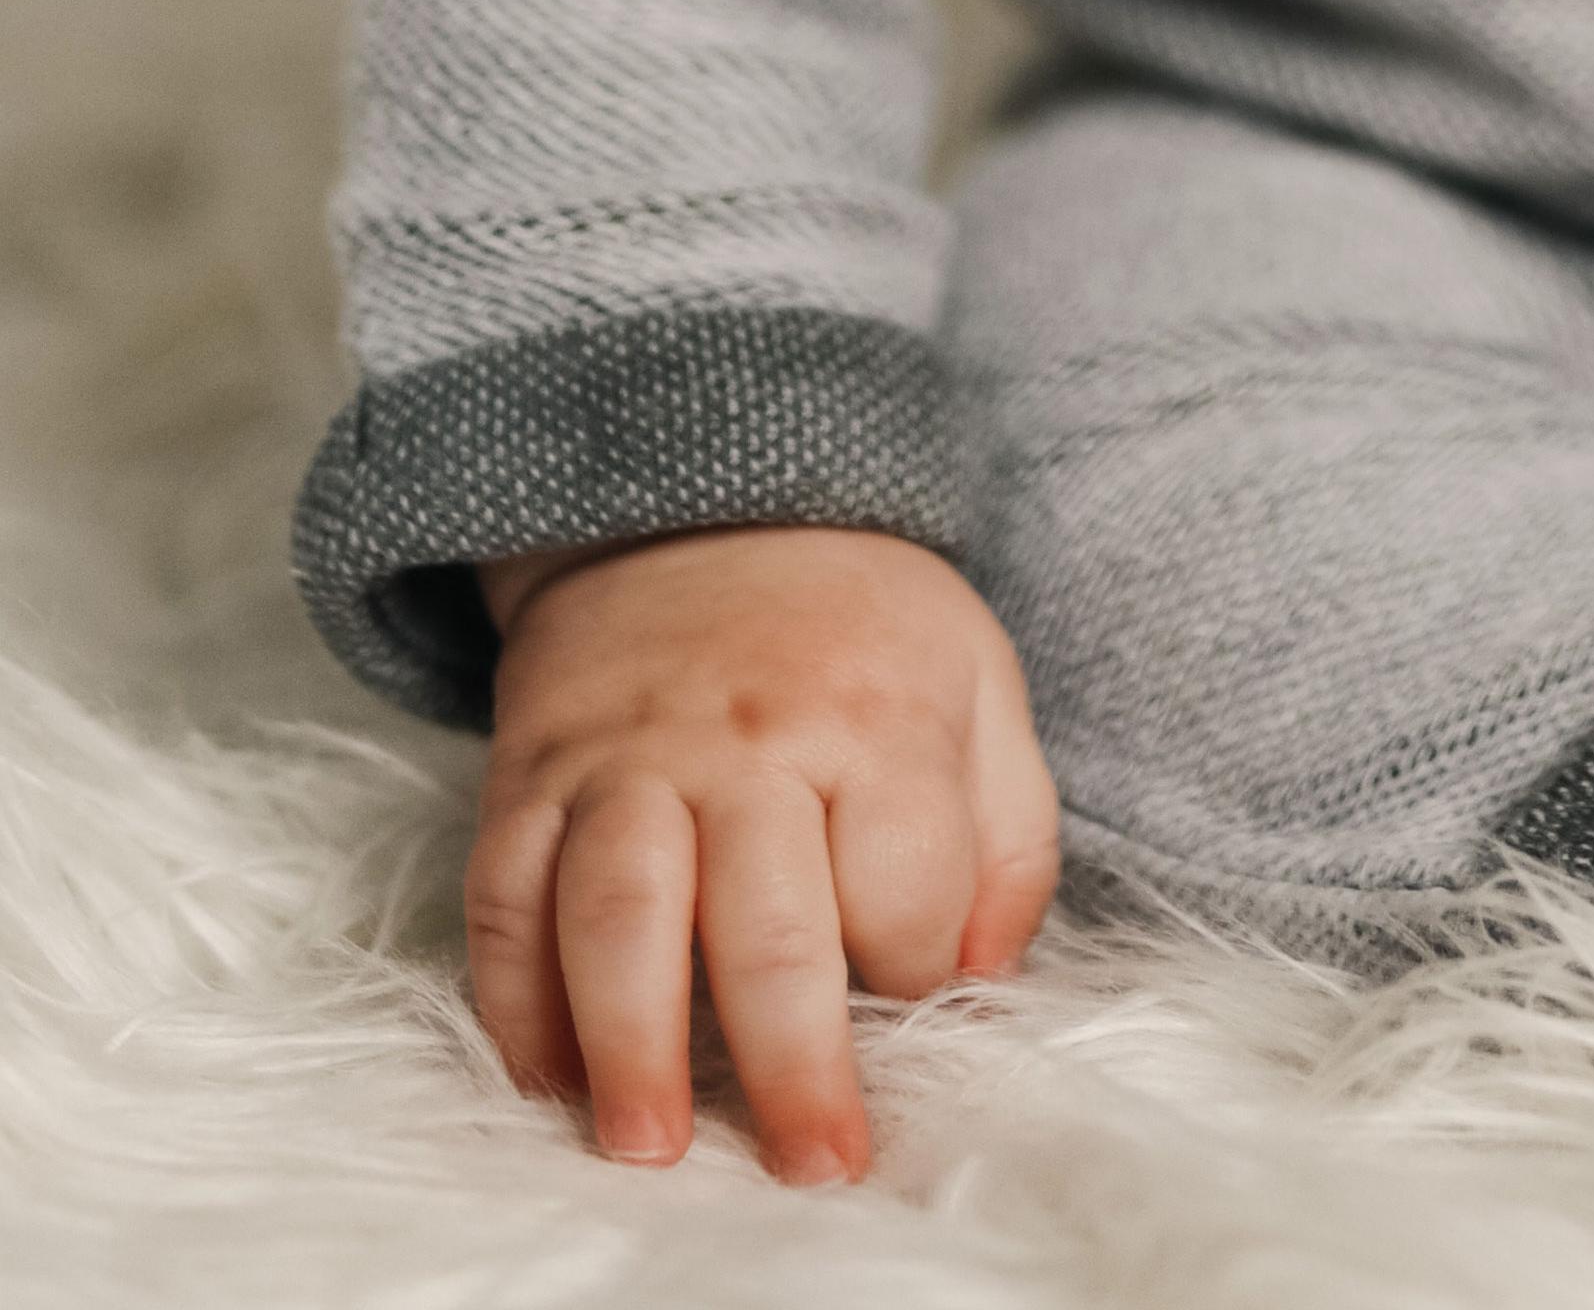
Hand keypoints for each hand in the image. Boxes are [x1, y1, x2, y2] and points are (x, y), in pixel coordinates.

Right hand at [467, 523, 1060, 1184]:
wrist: (707, 506)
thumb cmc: (858, 628)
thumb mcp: (979, 684)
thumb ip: (1010, 832)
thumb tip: (983, 976)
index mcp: (877, 718)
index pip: (904, 885)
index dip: (915, 964)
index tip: (909, 1000)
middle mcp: (750, 741)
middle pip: (766, 926)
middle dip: (791, 1066)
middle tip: (810, 1165)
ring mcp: (628, 758)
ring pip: (619, 916)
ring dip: (630, 1047)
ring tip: (647, 1147)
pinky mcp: (531, 772)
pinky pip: (505, 897)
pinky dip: (513, 1001)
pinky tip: (547, 1080)